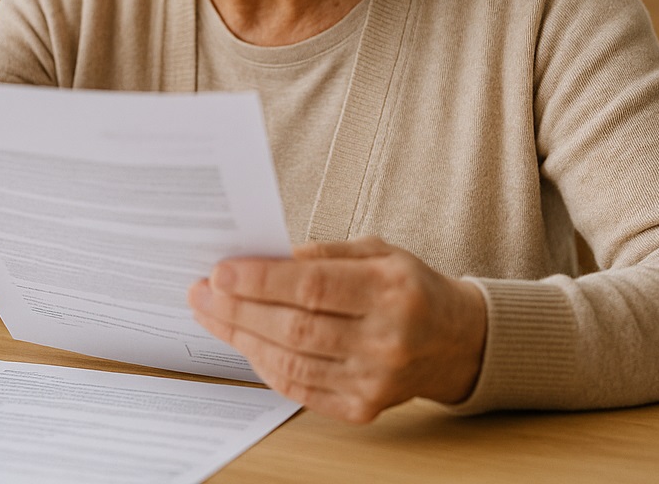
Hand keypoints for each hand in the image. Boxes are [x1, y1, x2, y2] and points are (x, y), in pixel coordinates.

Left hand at [188, 236, 487, 422]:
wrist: (456, 341)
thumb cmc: (410, 288)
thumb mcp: (379, 251)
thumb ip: (323, 253)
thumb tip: (265, 258)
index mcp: (390, 291)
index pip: (312, 287)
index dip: (260, 281)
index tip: (221, 271)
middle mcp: (385, 339)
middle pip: (294, 328)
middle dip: (238, 310)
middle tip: (202, 293)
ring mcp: (374, 379)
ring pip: (290, 361)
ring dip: (242, 338)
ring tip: (212, 315)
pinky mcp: (363, 407)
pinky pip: (300, 388)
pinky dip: (265, 366)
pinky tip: (245, 343)